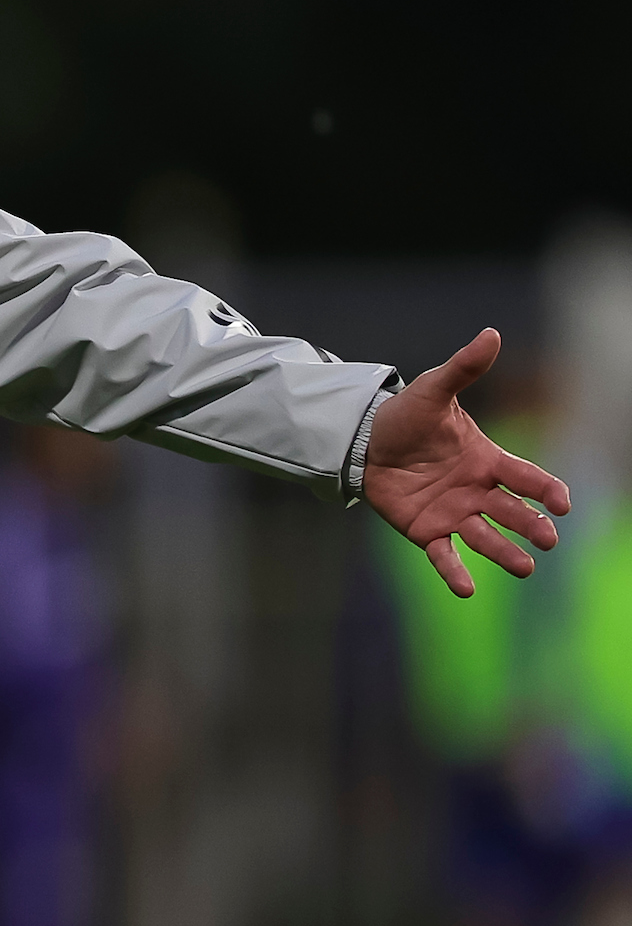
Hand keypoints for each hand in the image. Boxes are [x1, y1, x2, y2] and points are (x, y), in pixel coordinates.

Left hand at [364, 329, 569, 597]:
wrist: (364, 441)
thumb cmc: (406, 417)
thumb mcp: (434, 391)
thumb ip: (464, 369)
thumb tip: (491, 333)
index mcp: (487, 460)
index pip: (526, 477)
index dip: (546, 490)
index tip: (561, 504)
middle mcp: (476, 491)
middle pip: (512, 511)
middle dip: (531, 526)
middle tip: (548, 539)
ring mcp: (454, 513)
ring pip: (486, 537)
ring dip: (506, 554)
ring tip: (525, 569)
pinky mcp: (426, 530)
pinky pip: (444, 555)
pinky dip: (455, 573)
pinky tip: (468, 591)